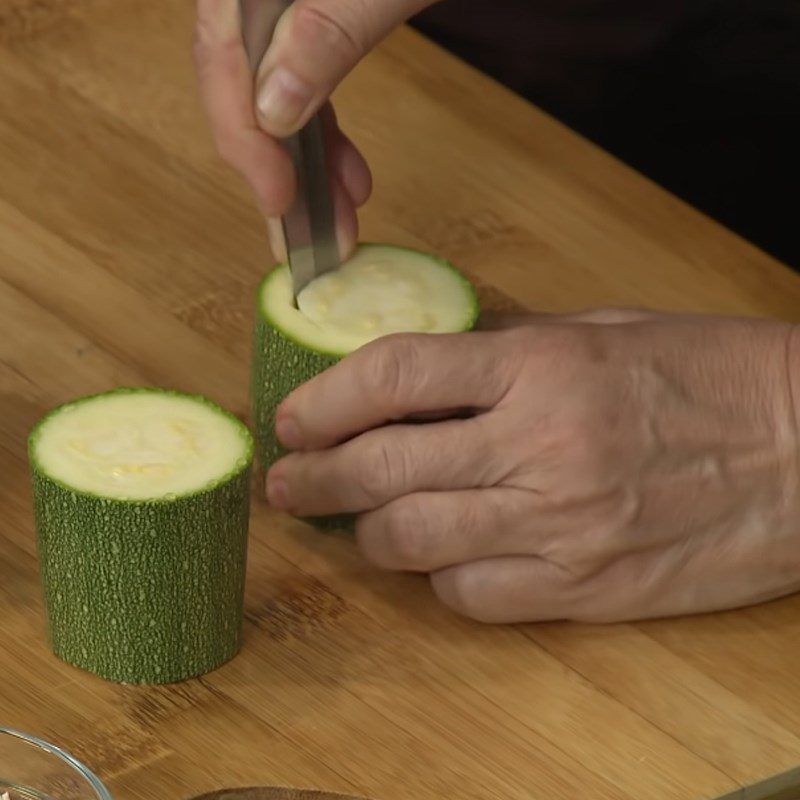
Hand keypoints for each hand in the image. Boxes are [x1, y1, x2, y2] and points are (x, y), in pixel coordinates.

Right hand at [193, 0, 430, 258]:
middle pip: (241, 83)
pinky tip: (352, 176)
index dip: (242, 137)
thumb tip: (271, 110)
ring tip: (341, 220)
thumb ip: (325, 31)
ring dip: (308, 166)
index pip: (220, 53)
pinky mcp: (318, 16)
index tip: (277, 201)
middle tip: (307, 236)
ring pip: (276, 94)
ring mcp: (288, 2)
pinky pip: (308, 84)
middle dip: (276, 168)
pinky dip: (328, 136)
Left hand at [265, 310, 799, 622]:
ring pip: (412, 540)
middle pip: (382, 467)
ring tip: (351, 522)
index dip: (324, 400)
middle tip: (287, 484)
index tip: (294, 420)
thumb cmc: (711, 374)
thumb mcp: (604, 331)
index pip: (394, 376)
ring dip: (365, 534)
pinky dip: (437, 578)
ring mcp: (561, 525)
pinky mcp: (585, 587)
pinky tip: (439, 558)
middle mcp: (539, 445)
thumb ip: (508, 347)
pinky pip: (471, 595)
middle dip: (314, 478)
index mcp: (542, 365)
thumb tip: (428, 365)